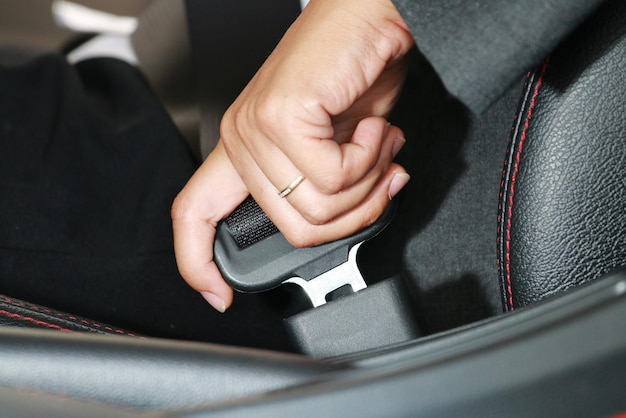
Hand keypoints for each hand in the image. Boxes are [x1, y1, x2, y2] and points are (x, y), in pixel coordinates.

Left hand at [172, 0, 413, 311]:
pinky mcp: (281, 116)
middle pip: (295, 230)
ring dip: (367, 183)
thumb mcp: (339, 146)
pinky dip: (368, 160)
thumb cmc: (354, 70)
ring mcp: (256, 128)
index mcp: (247, 150)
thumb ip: (332, 189)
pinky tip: (373, 131)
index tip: (217, 295)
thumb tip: (353, 220)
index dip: (197, 263)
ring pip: (317, 208)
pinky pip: (330, 176)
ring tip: (377, 146)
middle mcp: (242, 139)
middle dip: (354, 212)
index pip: (195, 213)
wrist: (370, 15)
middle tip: (378, 175)